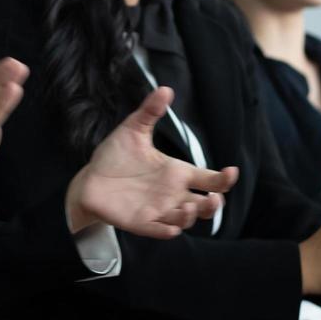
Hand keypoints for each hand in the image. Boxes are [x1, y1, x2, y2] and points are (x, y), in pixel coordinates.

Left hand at [66, 86, 239, 237]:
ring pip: (185, 220)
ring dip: (190, 217)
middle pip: (205, 205)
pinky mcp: (142, 223)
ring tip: (186, 206)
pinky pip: (160, 231)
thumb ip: (150, 111)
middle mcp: (172, 194)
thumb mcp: (133, 130)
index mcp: (177, 173)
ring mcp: (159, 210)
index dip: (223, 179)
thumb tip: (165, 88)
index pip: (209, 179)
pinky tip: (171, 228)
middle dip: (213, 205)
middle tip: (213, 198)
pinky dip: (167, 231)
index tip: (230, 172)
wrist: (89, 180)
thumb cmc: (115, 156)